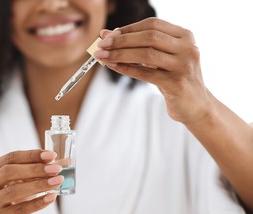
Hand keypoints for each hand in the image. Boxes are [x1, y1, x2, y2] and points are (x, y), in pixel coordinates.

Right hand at [0, 149, 62, 213]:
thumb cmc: (15, 198)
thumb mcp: (25, 181)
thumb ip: (42, 170)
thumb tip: (66, 162)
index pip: (11, 157)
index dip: (32, 155)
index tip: (52, 155)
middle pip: (10, 172)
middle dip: (35, 169)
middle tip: (56, 169)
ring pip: (14, 191)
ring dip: (39, 185)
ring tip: (57, 182)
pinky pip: (20, 210)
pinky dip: (38, 203)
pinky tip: (52, 197)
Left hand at [94, 17, 213, 124]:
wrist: (196, 106)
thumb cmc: (174, 79)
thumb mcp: (161, 59)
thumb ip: (139, 46)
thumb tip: (107, 35)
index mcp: (185, 36)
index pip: (152, 24)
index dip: (128, 28)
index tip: (107, 35)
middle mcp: (188, 48)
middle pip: (149, 37)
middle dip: (121, 40)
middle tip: (101, 45)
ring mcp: (184, 66)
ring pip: (147, 54)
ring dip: (120, 54)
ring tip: (102, 57)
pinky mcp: (177, 84)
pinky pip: (146, 74)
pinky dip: (127, 69)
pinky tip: (113, 67)